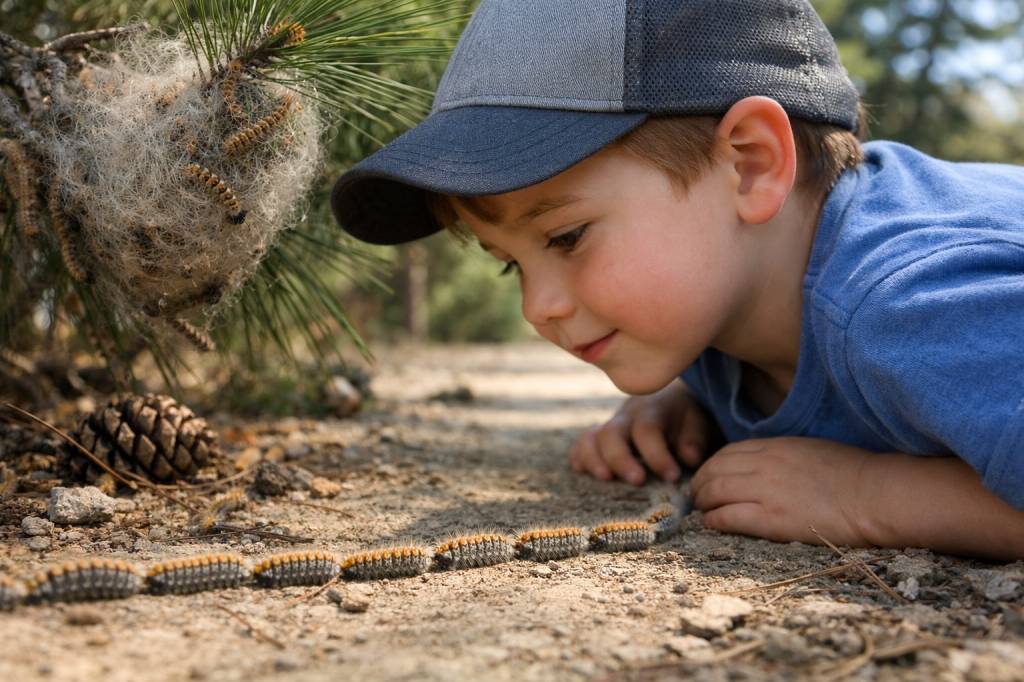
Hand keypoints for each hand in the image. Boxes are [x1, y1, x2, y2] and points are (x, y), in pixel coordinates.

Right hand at [568, 380, 720, 485]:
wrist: (670, 399)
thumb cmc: (685, 418)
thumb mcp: (697, 422)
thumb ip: (694, 439)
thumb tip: (688, 458)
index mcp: (651, 411)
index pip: (647, 430)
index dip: (657, 455)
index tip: (672, 477)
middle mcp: (625, 417)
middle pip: (611, 434)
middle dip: (621, 459)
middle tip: (637, 481)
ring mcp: (609, 427)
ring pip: (590, 438)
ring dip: (594, 460)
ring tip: (606, 479)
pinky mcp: (598, 438)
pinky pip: (581, 444)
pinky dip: (579, 458)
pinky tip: (582, 473)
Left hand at [691, 437, 873, 546]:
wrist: (876, 494)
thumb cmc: (853, 474)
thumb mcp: (810, 450)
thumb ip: (782, 454)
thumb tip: (763, 465)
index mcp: (775, 446)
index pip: (728, 452)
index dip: (712, 465)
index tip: (708, 476)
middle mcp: (764, 465)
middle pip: (715, 470)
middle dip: (701, 483)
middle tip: (696, 495)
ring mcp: (766, 491)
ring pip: (715, 492)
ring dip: (703, 502)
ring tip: (701, 510)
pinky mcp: (772, 519)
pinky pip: (729, 517)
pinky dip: (714, 520)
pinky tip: (711, 523)